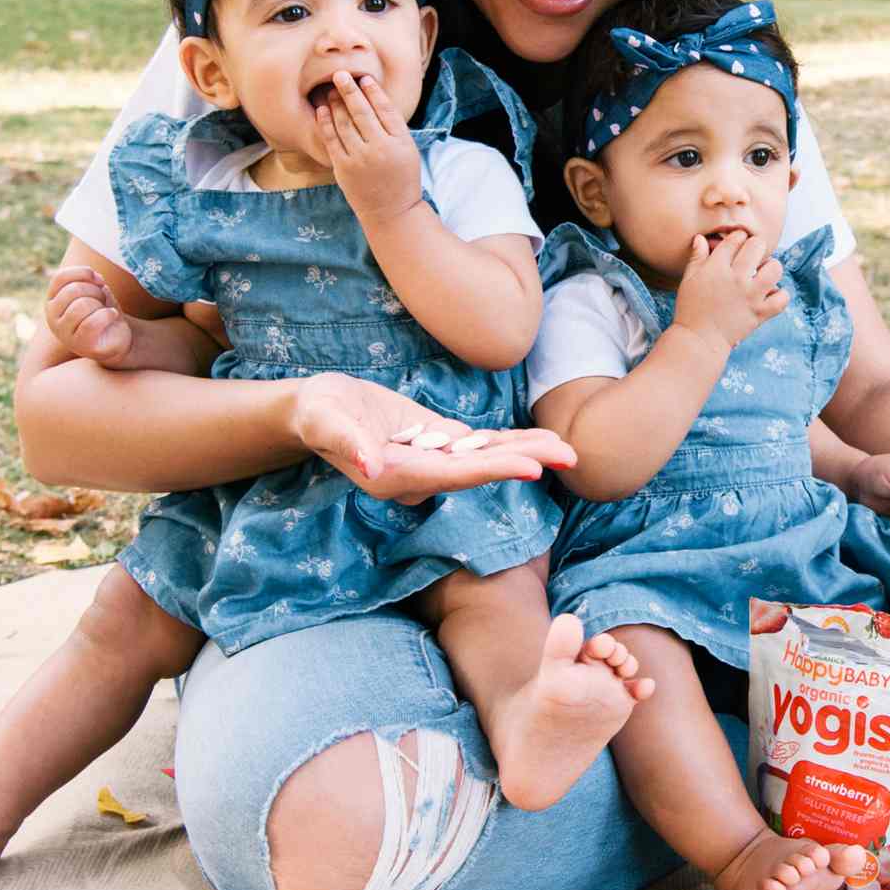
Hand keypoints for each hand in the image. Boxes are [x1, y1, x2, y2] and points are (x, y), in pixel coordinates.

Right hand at [45, 265, 135, 366]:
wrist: (116, 339)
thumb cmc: (103, 313)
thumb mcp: (97, 293)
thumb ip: (91, 282)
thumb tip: (94, 276)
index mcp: (53, 300)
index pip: (60, 278)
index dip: (82, 273)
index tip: (100, 279)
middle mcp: (52, 316)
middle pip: (73, 290)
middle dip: (96, 291)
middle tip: (104, 301)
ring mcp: (63, 332)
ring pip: (82, 305)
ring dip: (101, 305)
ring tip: (106, 310)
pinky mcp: (79, 344)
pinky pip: (92, 323)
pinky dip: (108, 315)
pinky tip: (112, 316)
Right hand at [293, 372, 575, 505]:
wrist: (318, 411)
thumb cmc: (318, 413)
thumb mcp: (326, 420)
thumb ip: (348, 442)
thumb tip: (372, 464)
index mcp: (397, 476)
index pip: (454, 475)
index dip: (494, 470)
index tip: (533, 468)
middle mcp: (422, 477)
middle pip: (481, 471)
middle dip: (525, 462)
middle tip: (571, 456)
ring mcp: (433, 462)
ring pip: (487, 459)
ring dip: (527, 453)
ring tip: (568, 450)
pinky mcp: (440, 445)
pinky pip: (481, 447)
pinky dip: (511, 442)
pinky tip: (541, 440)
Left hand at [316, 72, 422, 223]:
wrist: (392, 212)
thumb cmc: (402, 178)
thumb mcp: (408, 151)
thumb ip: (394, 127)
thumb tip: (374, 98)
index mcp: (400, 142)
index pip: (385, 109)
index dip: (373, 91)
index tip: (364, 79)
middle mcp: (380, 148)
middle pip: (362, 111)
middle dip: (349, 90)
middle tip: (339, 74)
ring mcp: (360, 158)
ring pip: (344, 123)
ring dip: (335, 103)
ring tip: (330, 90)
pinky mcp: (343, 168)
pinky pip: (331, 139)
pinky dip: (325, 122)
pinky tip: (322, 110)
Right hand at [671, 230, 787, 356]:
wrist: (699, 339)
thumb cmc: (690, 308)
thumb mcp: (689, 279)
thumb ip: (697, 256)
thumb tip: (701, 238)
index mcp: (717, 267)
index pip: (736, 238)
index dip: (738, 238)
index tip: (737, 244)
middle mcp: (736, 278)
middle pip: (757, 246)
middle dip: (755, 247)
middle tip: (751, 257)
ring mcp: (751, 295)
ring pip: (775, 268)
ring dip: (771, 267)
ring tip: (763, 274)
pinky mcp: (760, 313)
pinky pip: (782, 298)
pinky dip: (780, 294)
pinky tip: (770, 294)